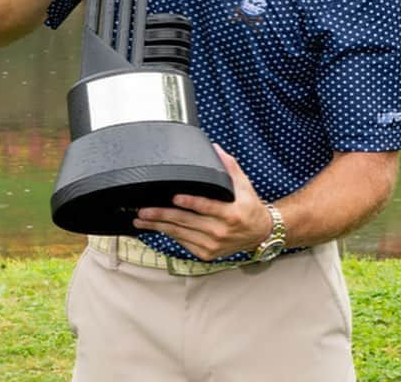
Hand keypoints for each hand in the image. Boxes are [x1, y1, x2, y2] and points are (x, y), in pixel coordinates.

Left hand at [133, 145, 272, 260]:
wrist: (259, 233)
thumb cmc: (249, 207)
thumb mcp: (244, 184)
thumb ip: (229, 166)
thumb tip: (214, 148)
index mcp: (231, 214)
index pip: (207, 207)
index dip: (190, 202)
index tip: (175, 197)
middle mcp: (220, 231)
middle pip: (186, 222)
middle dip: (162, 215)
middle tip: (144, 210)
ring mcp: (212, 245)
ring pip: (180, 234)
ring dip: (159, 227)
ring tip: (141, 220)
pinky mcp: (206, 253)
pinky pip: (183, 242)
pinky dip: (169, 234)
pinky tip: (156, 227)